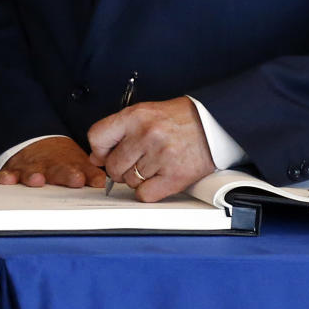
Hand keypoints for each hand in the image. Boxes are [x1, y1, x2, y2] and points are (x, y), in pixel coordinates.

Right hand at [0, 136, 106, 188]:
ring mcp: (31, 168)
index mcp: (66, 166)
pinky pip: (8, 173)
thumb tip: (101, 183)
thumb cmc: (59, 160)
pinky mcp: (13, 170)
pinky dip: (7, 176)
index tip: (82, 178)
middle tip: (73, 179)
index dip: (79, 174)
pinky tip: (7, 179)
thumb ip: (90, 173)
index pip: (74, 169)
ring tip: (37, 180)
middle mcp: (49, 166)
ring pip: (32, 172)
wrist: (36, 142)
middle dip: (64, 175)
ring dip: (34, 176)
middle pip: (56, 170)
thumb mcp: (77, 163)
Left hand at [87, 97, 214, 202]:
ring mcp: (161, 156)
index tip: (107, 154)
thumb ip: (118, 132)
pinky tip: (158, 178)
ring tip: (154, 164)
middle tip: (138, 160)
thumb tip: (96, 157)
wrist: (212, 124)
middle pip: (113, 166)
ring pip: (129, 182)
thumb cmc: (178, 119)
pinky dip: (148, 191)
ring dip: (138, 178)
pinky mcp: (175, 175)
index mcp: (136, 116)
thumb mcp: (145, 114)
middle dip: (121, 168)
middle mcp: (147, 134)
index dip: (100, 151)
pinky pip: (144, 194)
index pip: (97, 137)